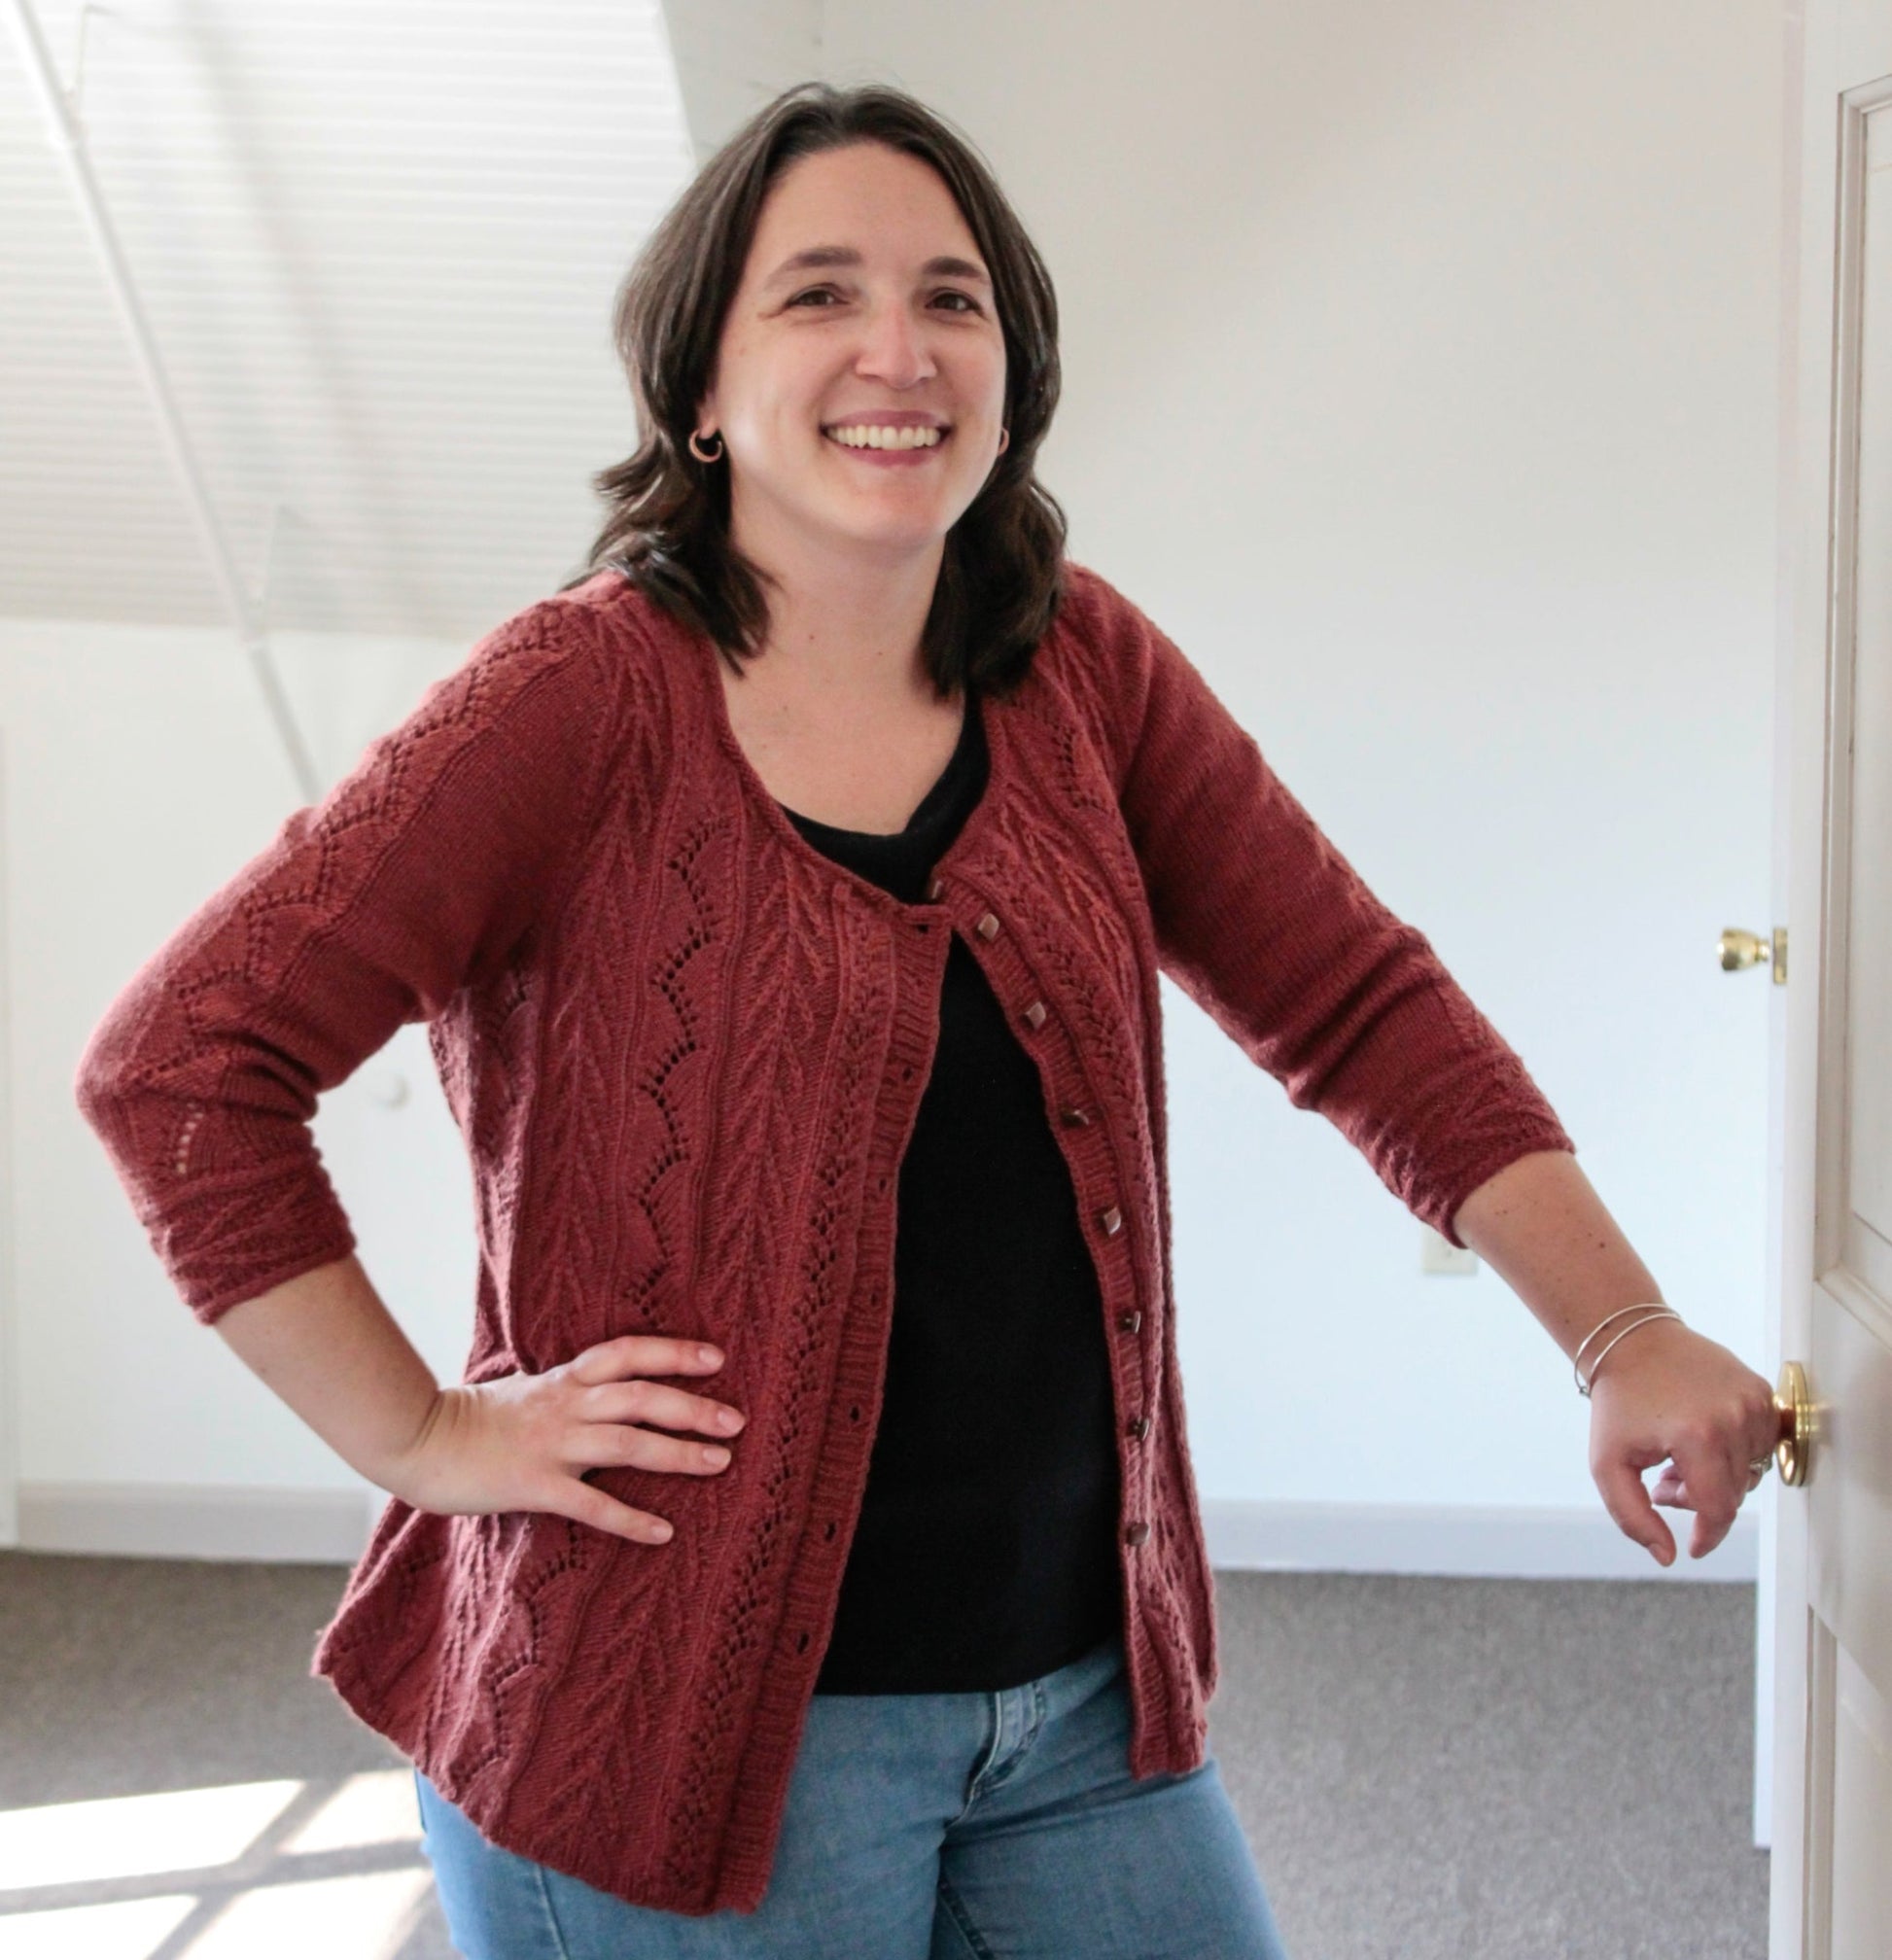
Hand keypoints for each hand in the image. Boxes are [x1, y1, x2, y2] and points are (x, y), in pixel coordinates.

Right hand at [386, 1334, 746, 1543]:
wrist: (418, 1440)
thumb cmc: (473, 1417)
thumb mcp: (527, 1388)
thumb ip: (568, 1387)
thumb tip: (606, 1386)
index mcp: (564, 1379)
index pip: (627, 1353)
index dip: (672, 1352)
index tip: (716, 1359)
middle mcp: (566, 1406)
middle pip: (641, 1397)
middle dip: (693, 1407)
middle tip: (737, 1421)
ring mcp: (552, 1445)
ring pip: (628, 1444)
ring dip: (678, 1454)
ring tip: (720, 1464)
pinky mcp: (534, 1486)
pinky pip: (592, 1505)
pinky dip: (630, 1520)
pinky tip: (662, 1532)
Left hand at [1586, 1319, 1777, 1565]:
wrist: (1632, 1341)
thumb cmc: (1618, 1402)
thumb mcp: (1607, 1464)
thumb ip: (1632, 1518)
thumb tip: (1669, 1557)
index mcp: (1698, 1437)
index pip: (1718, 1509)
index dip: (1707, 1536)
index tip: (1693, 1547)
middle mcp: (1734, 1418)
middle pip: (1733, 1493)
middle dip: (1698, 1499)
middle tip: (1664, 1482)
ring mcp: (1753, 1402)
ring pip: (1749, 1472)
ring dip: (1716, 1476)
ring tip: (1678, 1458)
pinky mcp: (1762, 1392)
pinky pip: (1760, 1444)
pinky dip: (1735, 1452)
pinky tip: (1701, 1439)